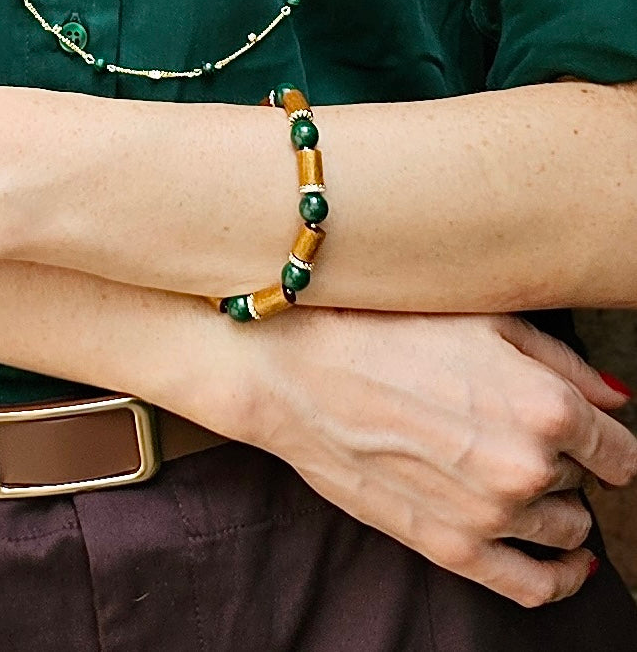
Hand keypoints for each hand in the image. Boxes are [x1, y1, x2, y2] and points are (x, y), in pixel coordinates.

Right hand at [238, 310, 636, 606]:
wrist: (302, 374)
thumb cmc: (388, 332)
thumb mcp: (484, 320)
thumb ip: (565, 363)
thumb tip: (616, 399)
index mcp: (547, 406)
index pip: (618, 450)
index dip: (601, 438)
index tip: (583, 432)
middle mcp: (529, 466)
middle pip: (580, 480)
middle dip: (558, 457)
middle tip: (507, 426)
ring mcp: (491, 514)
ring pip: (565, 528)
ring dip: (550, 503)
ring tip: (507, 469)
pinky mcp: (451, 547)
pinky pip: (536, 586)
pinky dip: (562, 579)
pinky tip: (566, 563)